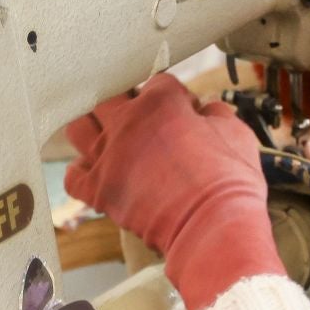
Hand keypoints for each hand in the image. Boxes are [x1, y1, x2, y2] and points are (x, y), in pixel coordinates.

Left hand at [66, 74, 285, 309]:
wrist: (213, 228)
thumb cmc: (230, 181)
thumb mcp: (236, 133)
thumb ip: (215, 114)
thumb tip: (207, 109)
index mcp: (160, 103)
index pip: (158, 82)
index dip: (175, 97)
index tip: (186, 112)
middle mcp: (127, 123)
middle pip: (109, 96)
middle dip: (126, 102)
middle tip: (142, 118)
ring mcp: (108, 157)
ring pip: (79, 128)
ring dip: (92, 127)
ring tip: (108, 136)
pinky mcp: (99, 191)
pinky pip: (73, 176)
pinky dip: (82, 173)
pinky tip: (96, 172)